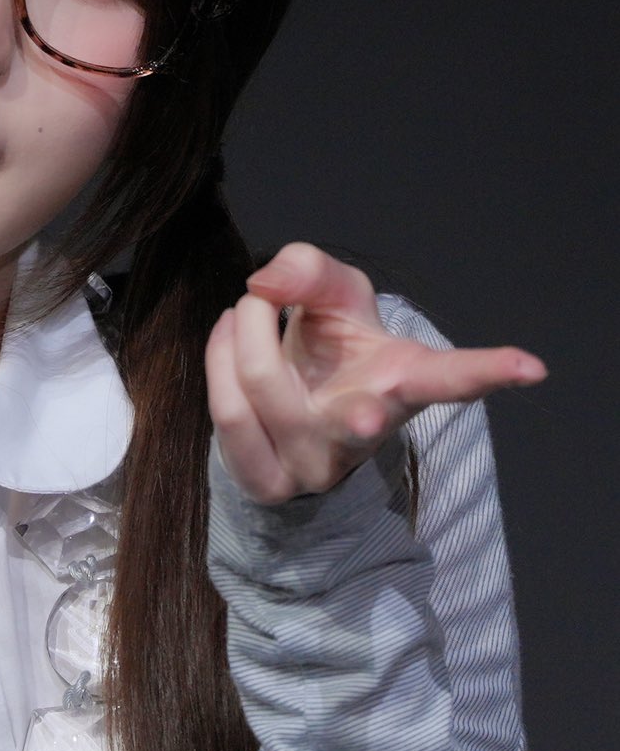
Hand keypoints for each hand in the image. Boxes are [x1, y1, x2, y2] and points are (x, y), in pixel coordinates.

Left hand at [204, 240, 547, 503]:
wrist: (291, 413)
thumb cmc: (332, 350)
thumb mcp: (335, 298)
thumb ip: (311, 271)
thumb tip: (267, 282)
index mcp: (403, 385)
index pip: (451, 381)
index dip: (490, 371)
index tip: (533, 368)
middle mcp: (365, 432)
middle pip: (359, 421)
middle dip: (357, 414)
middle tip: (361, 415)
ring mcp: (316, 466)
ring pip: (263, 390)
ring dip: (245, 328)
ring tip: (252, 302)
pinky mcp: (266, 480)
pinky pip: (227, 413)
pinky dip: (218, 355)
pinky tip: (228, 329)